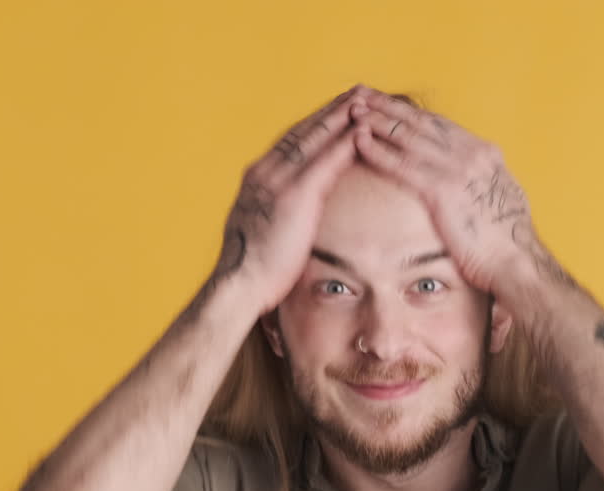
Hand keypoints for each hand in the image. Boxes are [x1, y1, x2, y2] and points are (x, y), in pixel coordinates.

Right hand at [214, 85, 367, 313]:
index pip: (290, 142)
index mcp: (257, 179)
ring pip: (314, 139)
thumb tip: (288, 215)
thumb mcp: (262, 230)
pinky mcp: (294, 196)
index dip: (314, 124)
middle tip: (355, 92)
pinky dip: (344, 143)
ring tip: (364, 100)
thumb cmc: (253, 269)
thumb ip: (275, 213)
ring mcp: (277, 181)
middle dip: (330, 110)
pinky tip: (362, 131)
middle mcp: (264, 172)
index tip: (334, 109)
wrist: (239, 285)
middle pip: (302, 131)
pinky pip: (324, 162)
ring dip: (340, 117)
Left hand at [348, 91, 544, 293]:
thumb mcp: (500, 200)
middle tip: (364, 93)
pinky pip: (402, 164)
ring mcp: (457, 168)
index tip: (391, 104)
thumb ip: (483, 184)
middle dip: (390, 107)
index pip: (442, 125)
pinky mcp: (442, 190)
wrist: (515, 262)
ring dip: (379, 120)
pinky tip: (358, 140)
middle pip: (422, 122)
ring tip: (355, 108)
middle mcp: (472, 153)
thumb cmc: (507, 242)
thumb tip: (475, 184)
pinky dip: (378, 150)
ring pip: (409, 137)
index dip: (413, 114)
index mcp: (486, 154)